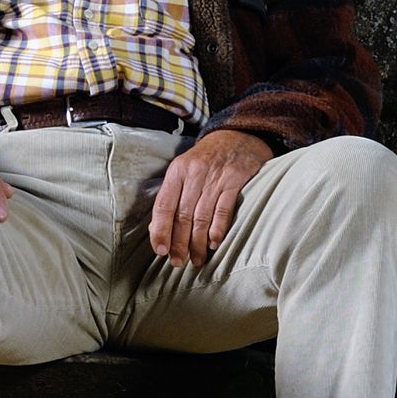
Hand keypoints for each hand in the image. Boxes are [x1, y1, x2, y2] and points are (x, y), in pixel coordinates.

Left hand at [149, 129, 271, 267]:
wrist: (238, 136)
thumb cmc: (207, 159)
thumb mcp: (185, 169)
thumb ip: (173, 195)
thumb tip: (158, 230)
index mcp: (177, 170)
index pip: (164, 205)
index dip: (160, 230)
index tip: (160, 250)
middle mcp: (194, 172)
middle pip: (182, 214)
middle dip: (179, 242)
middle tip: (178, 261)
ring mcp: (216, 176)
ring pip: (202, 216)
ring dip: (198, 242)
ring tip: (197, 259)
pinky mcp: (235, 179)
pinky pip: (224, 209)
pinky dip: (218, 229)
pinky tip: (214, 243)